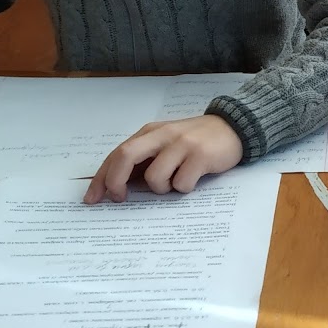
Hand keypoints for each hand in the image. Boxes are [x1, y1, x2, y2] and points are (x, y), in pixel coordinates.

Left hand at [84, 114, 242, 203]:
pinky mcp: (201, 156)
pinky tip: (194, 178)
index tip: (93, 198)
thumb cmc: (195, 141)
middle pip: (125, 157)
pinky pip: (181, 184)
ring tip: (175, 182)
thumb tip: (116, 185)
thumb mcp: (165, 143)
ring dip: (161, 189)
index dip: (101, 177)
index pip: (117, 154)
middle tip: (119, 199)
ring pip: (154, 177)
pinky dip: (184, 189)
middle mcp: (162, 135)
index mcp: (150, 132)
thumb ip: (144, 158)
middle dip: (115, 182)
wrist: (234, 128)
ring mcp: (182, 144)